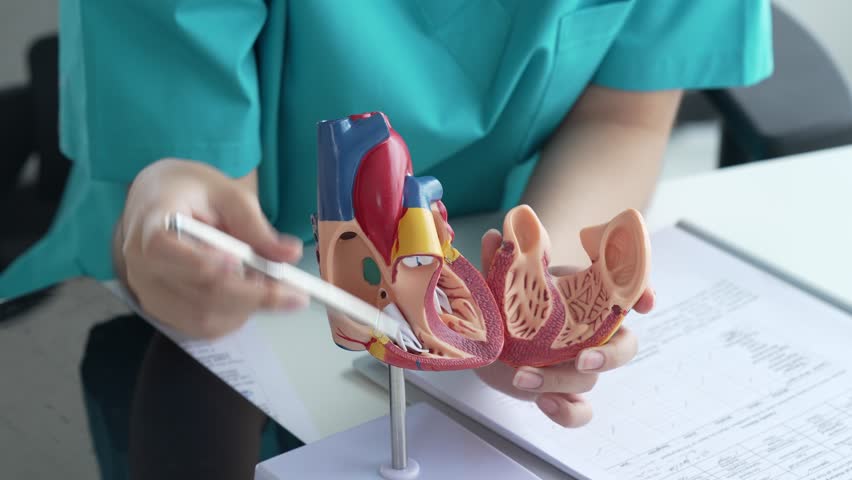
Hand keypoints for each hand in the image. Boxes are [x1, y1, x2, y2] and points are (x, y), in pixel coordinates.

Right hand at [118, 158, 308, 337]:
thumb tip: (290, 254)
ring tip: (273, 286)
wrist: (161, 203)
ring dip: (247, 307)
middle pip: (197, 292)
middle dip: (251, 294)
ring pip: (204, 317)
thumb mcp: (228, 195)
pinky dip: (236, 316)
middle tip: (292, 290)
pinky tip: (251, 295)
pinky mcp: (164, 312)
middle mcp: (141, 266)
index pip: (164, 249)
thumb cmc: (192, 194)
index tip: (241, 263)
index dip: (202, 262)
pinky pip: (204, 327)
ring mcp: (149, 294)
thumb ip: (256, 226)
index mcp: (150, 225)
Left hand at [476, 229, 654, 426]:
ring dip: (559, 380)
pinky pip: (580, 411)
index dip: (643, 294)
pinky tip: (544, 403)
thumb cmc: (515, 301)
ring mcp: (579, 366)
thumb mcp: (509, 281)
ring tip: (522, 375)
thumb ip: (503, 261)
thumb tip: (495, 237)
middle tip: (580, 359)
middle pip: (622, 348)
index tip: (644, 302)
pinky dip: (567, 412)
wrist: (495, 334)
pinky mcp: (563, 392)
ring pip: (589, 380)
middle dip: (609, 356)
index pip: (628, 293)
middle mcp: (592, 333)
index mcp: (589, 299)